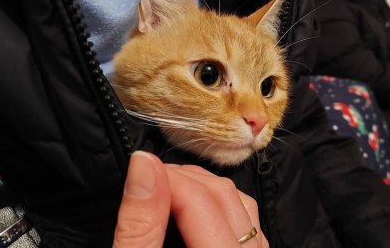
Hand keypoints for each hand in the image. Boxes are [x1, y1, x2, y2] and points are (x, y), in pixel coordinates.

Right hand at [113, 151, 267, 247]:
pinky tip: (194, 210)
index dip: (168, 178)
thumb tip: (143, 163)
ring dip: (204, 189)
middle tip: (150, 179)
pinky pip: (249, 220)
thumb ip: (140, 225)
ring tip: (169, 192)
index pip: (202, 201)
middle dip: (184, 181)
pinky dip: (221, 206)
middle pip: (225, 196)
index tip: (140, 167)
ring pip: (241, 204)